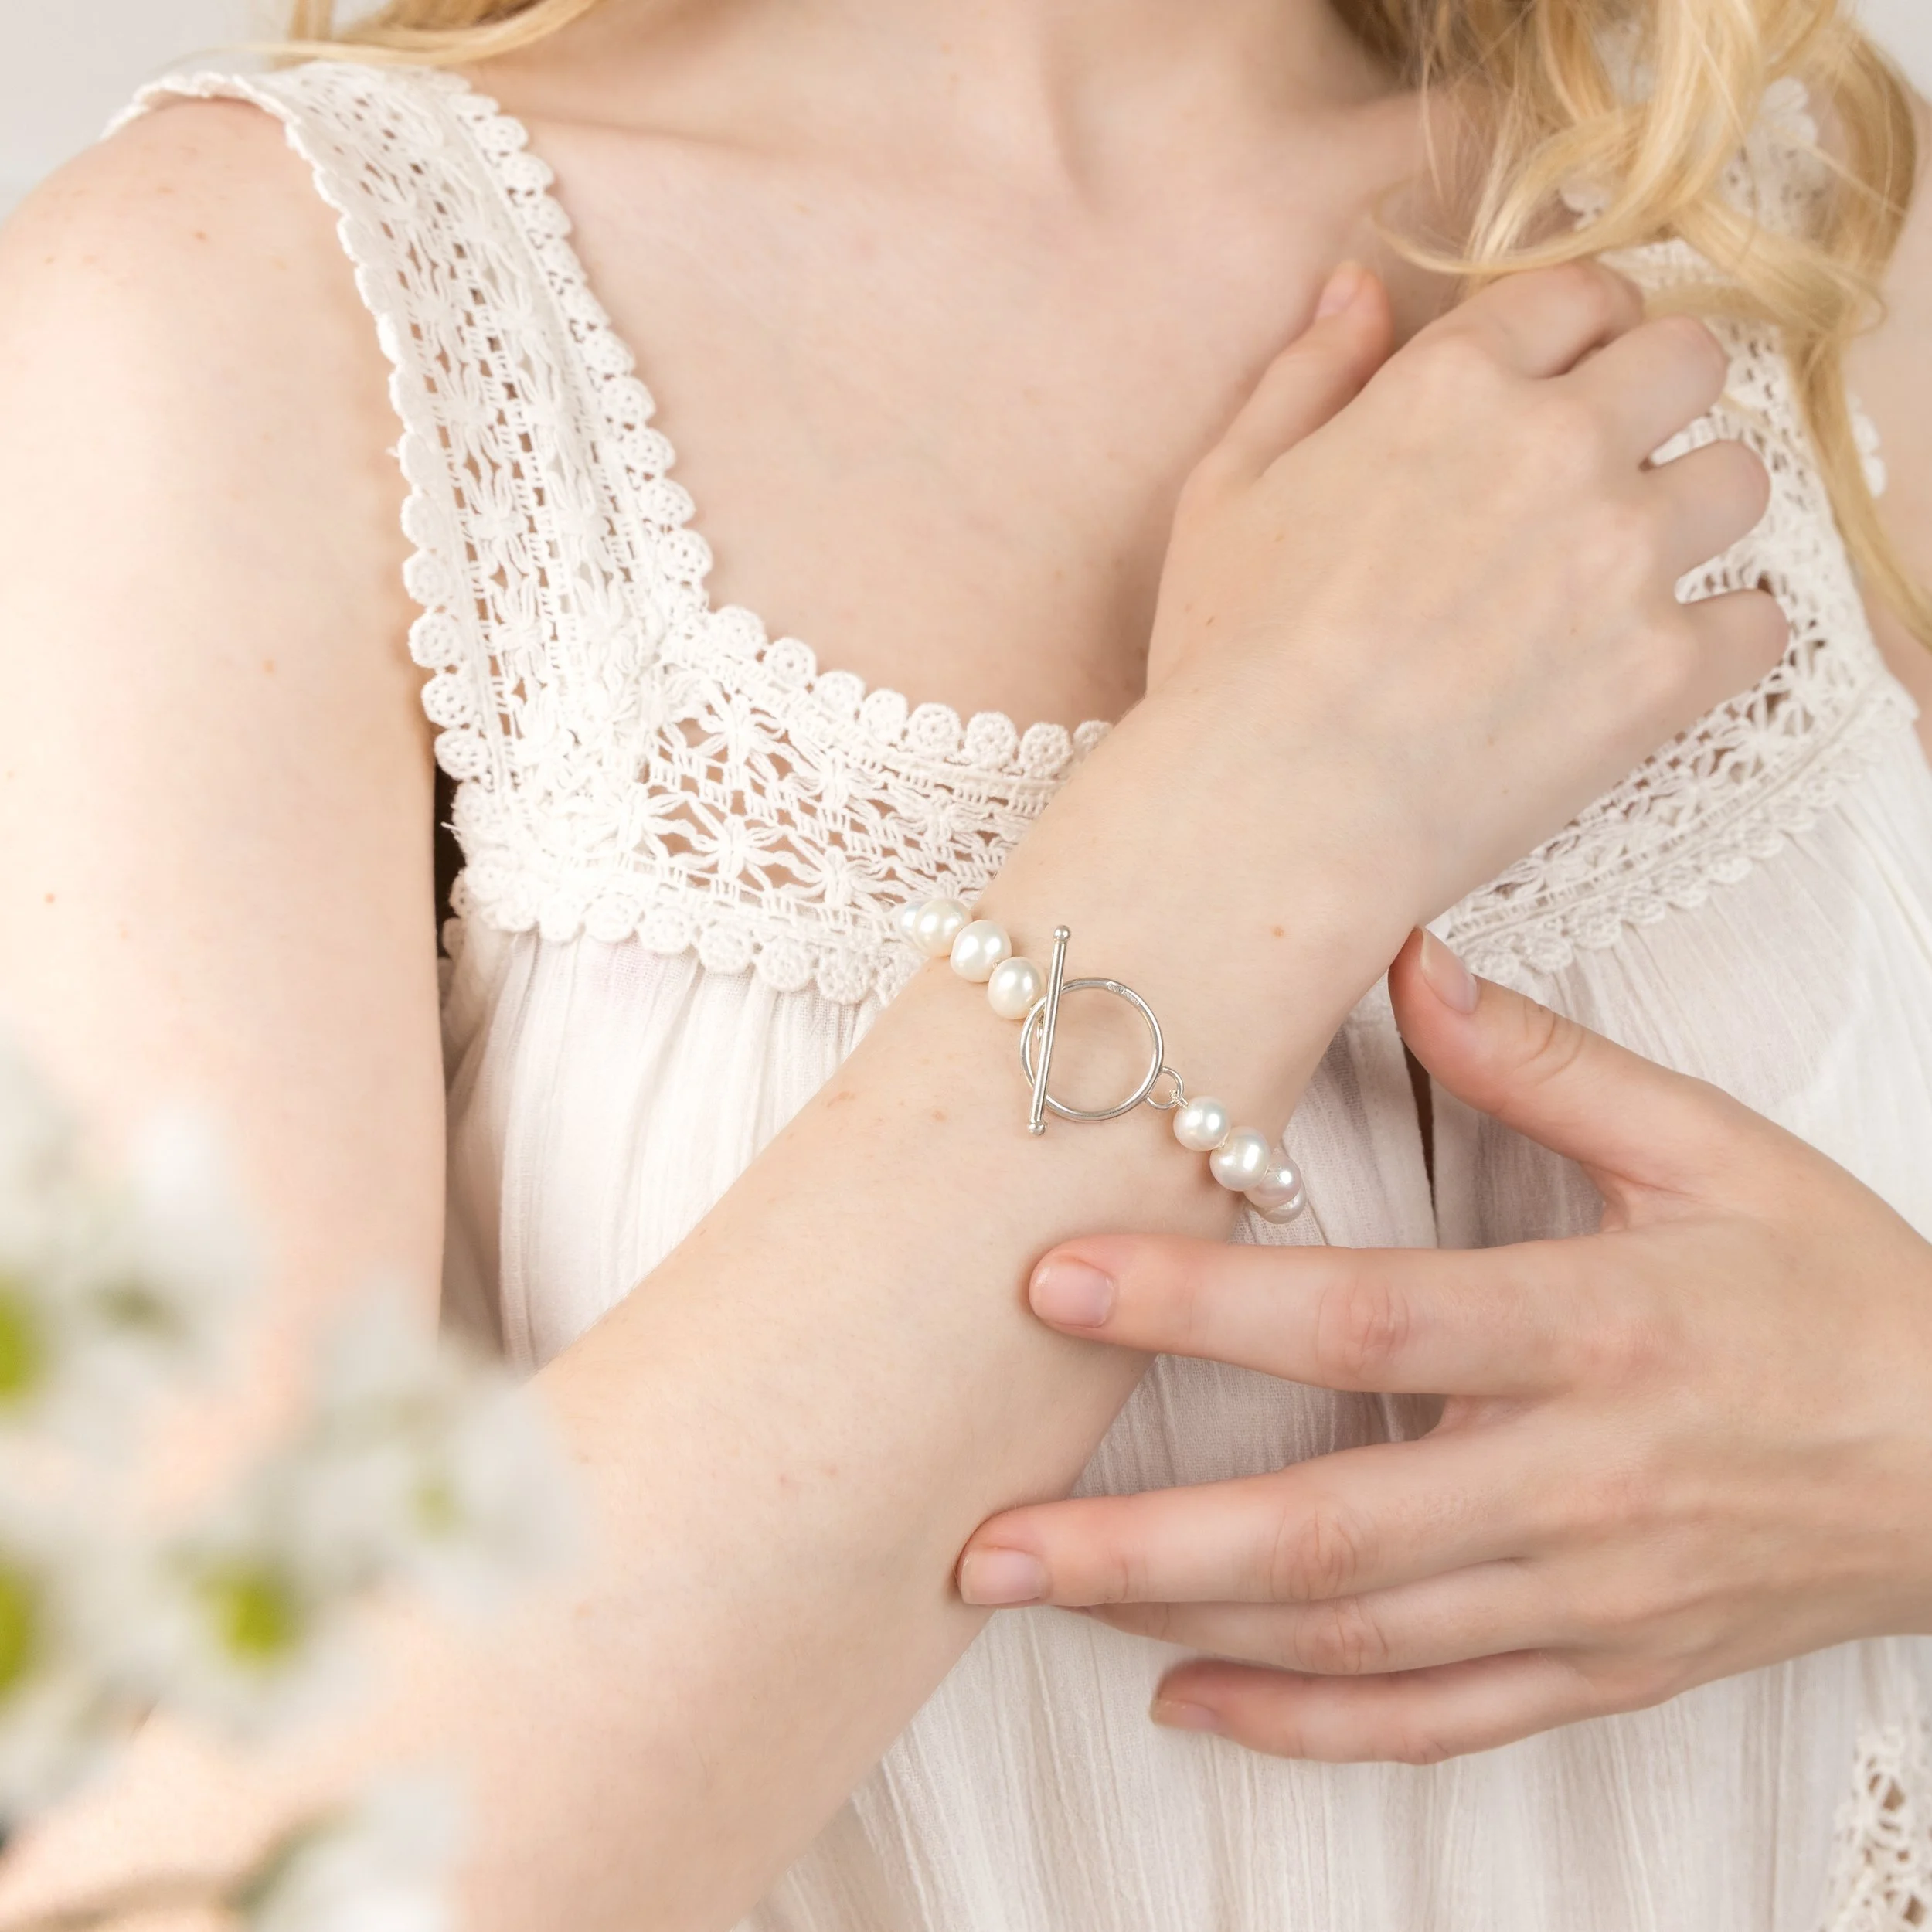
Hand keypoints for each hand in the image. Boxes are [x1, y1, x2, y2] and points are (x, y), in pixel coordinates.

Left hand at [956, 930, 1931, 1764]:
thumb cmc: (1840, 1294)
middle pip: (1329, 1527)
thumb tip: (1408, 960)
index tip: (1052, 1282)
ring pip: (1355, 1641)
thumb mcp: (1714, 1149)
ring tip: (1037, 1600)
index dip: (1201, 1303)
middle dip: (1139, 1541)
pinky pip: (1434, 1722)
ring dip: (1181, 1627)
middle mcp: (1579, 1484)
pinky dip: (1303, 1727)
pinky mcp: (1601, 1670)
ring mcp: (1587, 1600)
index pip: (1364, 1320)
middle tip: (979, 1539)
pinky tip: (1185, 1700)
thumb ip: (1547, 1062)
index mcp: (1596, 1330)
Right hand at [1081, 261, 1786, 926]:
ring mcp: (1624, 555)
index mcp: (1452, 384)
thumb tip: (1357, 288)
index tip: (1571, 379)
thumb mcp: (1226, 491)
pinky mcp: (1665, 668)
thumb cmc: (1226, 660)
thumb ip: (1304, 376)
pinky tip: (1655, 663)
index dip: (1582, 333)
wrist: (1271, 812)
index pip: (1581, 296)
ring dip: (1694, 515)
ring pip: (1740, 481)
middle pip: (1692, 360)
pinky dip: (1721, 638)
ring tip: (1631, 575)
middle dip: (1660, 399)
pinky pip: (1762, 619)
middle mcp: (1559, 444)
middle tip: (1613, 469)